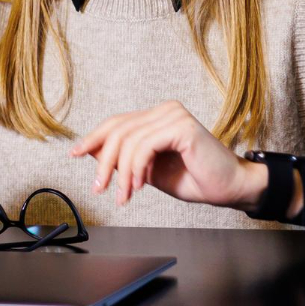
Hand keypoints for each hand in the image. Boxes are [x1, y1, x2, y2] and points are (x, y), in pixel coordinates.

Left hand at [69, 100, 260, 208]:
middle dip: (103, 162)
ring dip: (121, 173)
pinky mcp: (182, 127)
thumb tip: (91, 151)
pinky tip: (137, 186)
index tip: (74, 154)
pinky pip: (144, 146)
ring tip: (124, 195)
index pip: (116, 123)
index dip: (93, 138)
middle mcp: (165, 110)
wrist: (229, 189)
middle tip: (99, 188)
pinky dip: (135, 169)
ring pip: (128, 140)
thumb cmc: (195, 179)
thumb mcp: (148, 171)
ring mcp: (174, 115)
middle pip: (117, 130)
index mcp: (158, 116)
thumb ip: (124, 159)